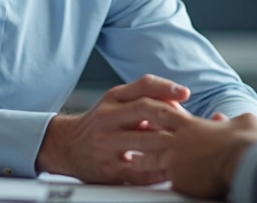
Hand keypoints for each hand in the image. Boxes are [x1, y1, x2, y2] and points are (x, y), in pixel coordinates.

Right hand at [36, 74, 189, 183]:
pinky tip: (171, 168)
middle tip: (190, 121)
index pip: (142, 86)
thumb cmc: (100, 123)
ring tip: (187, 144)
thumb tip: (177, 101)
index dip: (165, 87)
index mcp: (113, 99)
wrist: (66, 146)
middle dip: (170, 114)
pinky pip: (138, 170)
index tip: (185, 93)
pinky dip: (158, 170)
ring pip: (142, 140)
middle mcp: (107, 117)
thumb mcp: (115, 103)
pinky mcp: (108, 168)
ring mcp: (106, 143)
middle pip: (143, 109)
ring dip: (167, 142)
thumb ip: (142, 99)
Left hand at [136, 111, 256, 199]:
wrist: (245, 161)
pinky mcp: (179, 180)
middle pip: (148, 135)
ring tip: (133, 162)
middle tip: (128, 138)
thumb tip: (220, 119)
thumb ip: (226, 120)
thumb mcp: (240, 122)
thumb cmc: (247, 141)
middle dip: (137, 136)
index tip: (145, 114)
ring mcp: (175, 161)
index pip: (164, 113)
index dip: (153, 112)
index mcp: (191, 124)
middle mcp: (178, 141)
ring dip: (140, 160)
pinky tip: (148, 185)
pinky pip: (162, 181)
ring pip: (149, 159)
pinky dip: (155, 181)